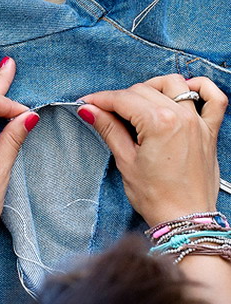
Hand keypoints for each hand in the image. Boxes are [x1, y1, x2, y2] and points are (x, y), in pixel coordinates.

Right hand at [77, 74, 227, 225]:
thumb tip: (90, 111)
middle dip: (120, 98)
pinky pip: (214, 98)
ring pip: (174, 84)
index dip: (101, 99)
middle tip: (105, 111)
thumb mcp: (126, 162)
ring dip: (153, 87)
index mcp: (159, 123)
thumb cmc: (157, 197)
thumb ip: (109, 130)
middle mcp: (181, 116)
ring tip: (139, 102)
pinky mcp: (209, 131)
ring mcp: (198, 122)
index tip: (88, 103)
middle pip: (144, 90)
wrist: (185, 219)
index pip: (123, 100)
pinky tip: (186, 90)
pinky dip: (201, 87)